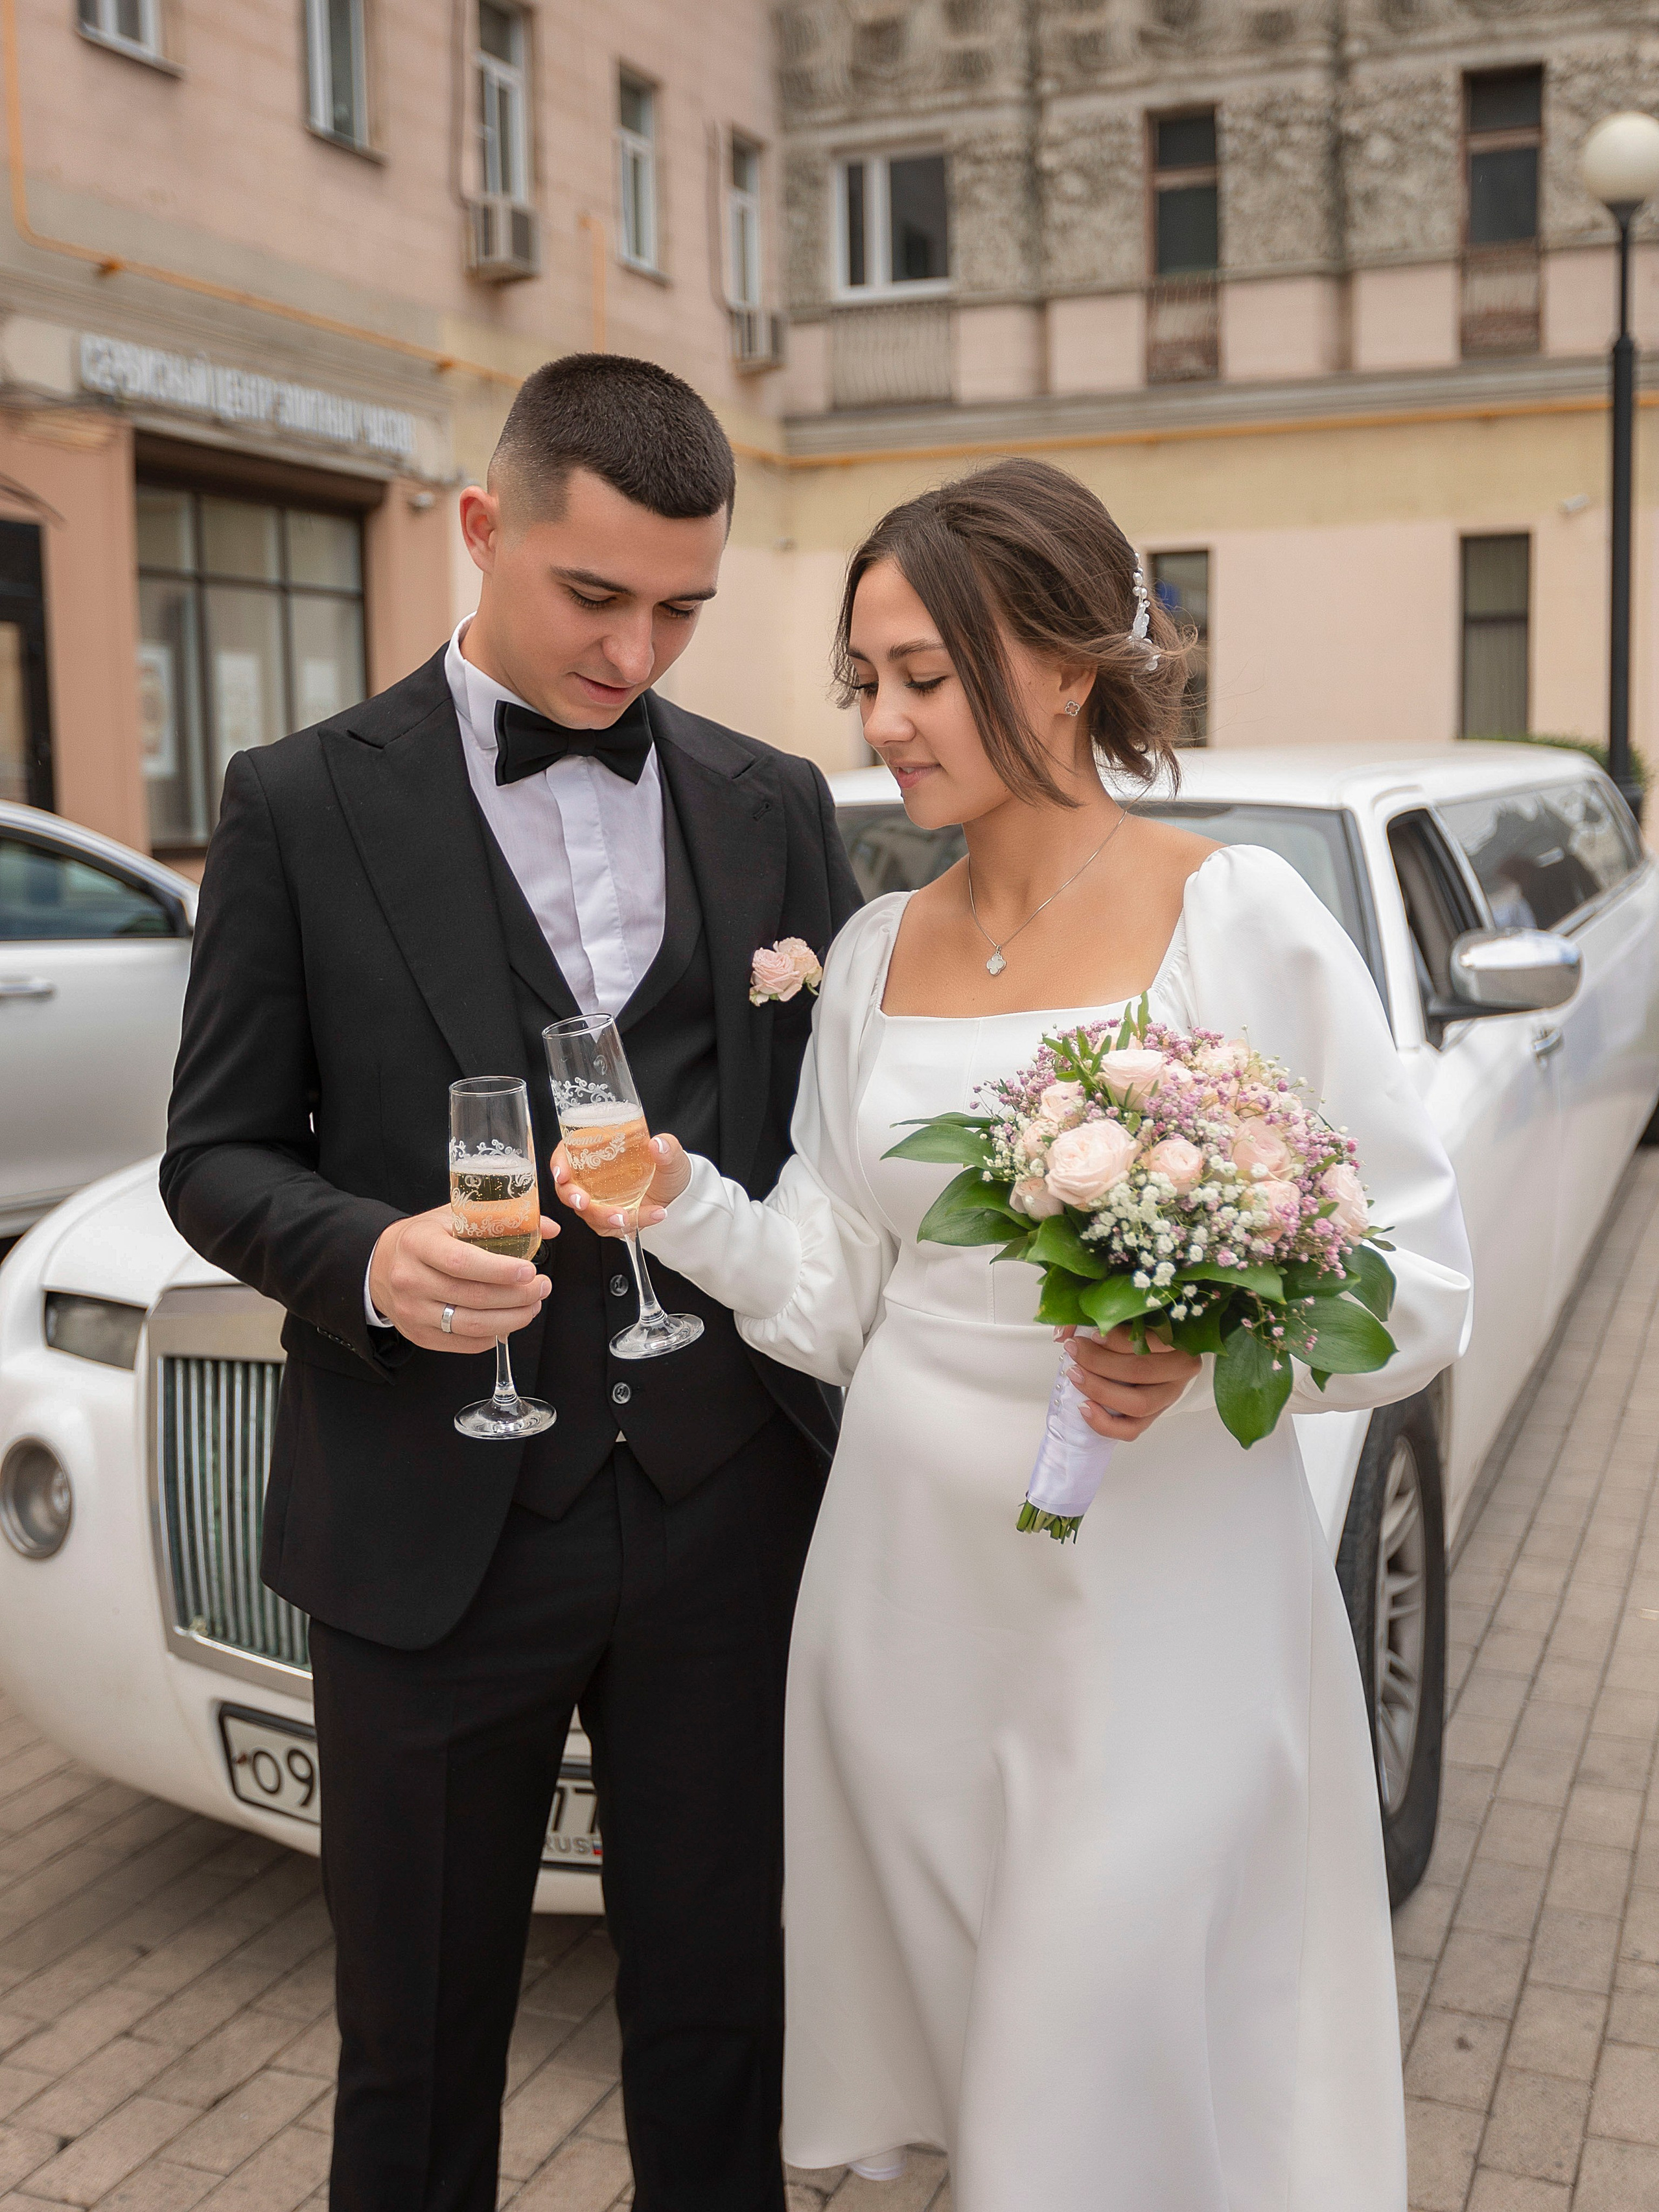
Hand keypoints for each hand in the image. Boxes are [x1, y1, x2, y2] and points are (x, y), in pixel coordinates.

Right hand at [368, 1204, 556, 1351]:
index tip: (530, 1270)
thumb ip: (500, 1218)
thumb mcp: (453, 1216)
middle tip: (542, 1287)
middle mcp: (411, 1280)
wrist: (381, 1263)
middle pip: (472, 1297)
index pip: (462, 1262)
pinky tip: (509, 1320)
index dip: (500, 1270)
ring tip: (532, 1305)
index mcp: (419, 1244)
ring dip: (512, 1318)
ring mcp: (413, 1311)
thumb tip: (549, 1228)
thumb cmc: (425, 1237)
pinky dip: (494, 1335)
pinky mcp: (419, 1335)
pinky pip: (464, 1342)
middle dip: (517, 1296)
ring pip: (471, 1325)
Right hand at [550, 1133, 691, 1236]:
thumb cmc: (666, 1168)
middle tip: (585, 1202)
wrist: (678, 1195)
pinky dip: (631, 1223)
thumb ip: (667, 1148)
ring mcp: (598, 1201)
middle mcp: (591, 1178)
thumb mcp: (670, 1155)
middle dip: (572, 1197)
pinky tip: (654, 1214)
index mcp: (596, 1153)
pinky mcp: (609, 1220)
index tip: (562, 1174)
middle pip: (567, 1189)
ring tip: (628, 1216)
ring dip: (604, 1216)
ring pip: (588, 1213)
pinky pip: (611, 1226)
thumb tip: (659, 1144)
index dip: (559, 1164)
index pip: (566, 1155)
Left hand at [1059, 1323, 1200, 1441]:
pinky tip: (1084, 1408)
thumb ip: (1095, 1315)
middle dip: (1099, 1362)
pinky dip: (1105, 1423)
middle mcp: (1181, 1369)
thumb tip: (1063, 1332)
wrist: (1154, 1351)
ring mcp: (1169, 1395)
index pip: (1151, 1340)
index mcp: (1180, 1338)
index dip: (1117, 1339)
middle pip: (1140, 1371)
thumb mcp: (1124, 1314)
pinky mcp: (1155, 1415)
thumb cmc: (1138, 1327)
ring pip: (1138, 1403)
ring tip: (1075, 1375)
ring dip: (1100, 1391)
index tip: (1090, 1333)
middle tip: (1073, 1350)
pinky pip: (1132, 1429)